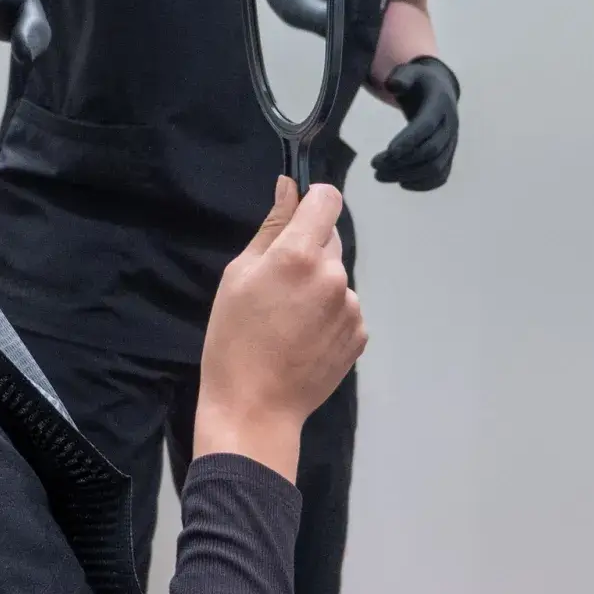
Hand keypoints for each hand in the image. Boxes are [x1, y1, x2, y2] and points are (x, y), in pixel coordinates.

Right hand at [194, 178, 366, 481]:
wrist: (256, 407)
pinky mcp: (360, 334)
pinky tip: (303, 337)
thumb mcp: (238, 275)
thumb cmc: (233, 337)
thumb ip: (270, 228)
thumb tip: (289, 187)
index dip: (312, 200)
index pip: (328, 200)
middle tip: (276, 283)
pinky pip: (344, 307)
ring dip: (317, 284)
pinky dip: (328, 313)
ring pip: (336, 275)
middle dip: (307, 249)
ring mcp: (352, 307)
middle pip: (330, 238)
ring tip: (288, 318)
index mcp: (299, 255)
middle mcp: (334, 275)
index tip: (296, 215)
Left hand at [370, 56, 459, 191]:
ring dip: (408, 175)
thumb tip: (393, 86)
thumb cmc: (418, 82)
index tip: (387, 152)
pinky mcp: (448, 154)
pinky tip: (401, 183)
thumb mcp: (409, 72)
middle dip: (402, 161)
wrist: (439, 91)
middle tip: (374, 166)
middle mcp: (450, 125)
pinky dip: (424, 184)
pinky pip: (441, 175)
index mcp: (440, 104)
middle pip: (430, 151)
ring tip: (380, 175)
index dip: (408, 140)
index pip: (426, 126)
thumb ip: (401, 77)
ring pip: (435, 166)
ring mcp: (452, 142)